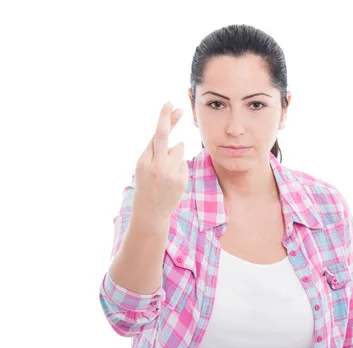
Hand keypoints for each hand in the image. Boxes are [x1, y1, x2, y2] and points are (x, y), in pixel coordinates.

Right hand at [132, 102, 187, 224]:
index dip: (164, 119)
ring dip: (174, 154)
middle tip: (179, 107)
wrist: (151, 213)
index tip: (169, 104)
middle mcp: (156, 165)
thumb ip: (156, 153)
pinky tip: (171, 180)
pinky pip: (183, 163)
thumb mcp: (143, 168)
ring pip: (178, 149)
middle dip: (170, 119)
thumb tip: (179, 141)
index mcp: (143, 161)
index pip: (155, 135)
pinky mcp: (181, 180)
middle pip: (165, 136)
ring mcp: (170, 173)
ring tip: (165, 172)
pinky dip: (179, 167)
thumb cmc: (146, 186)